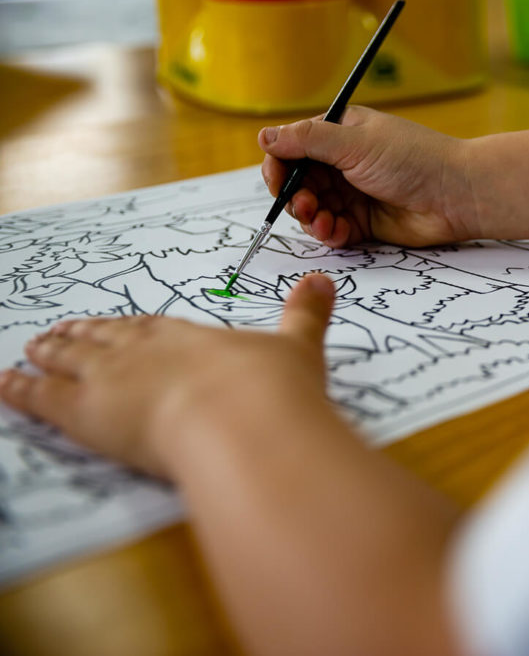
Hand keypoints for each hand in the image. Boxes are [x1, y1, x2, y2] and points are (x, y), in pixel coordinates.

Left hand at [0, 274, 338, 478]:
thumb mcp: (297, 347)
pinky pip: (40, 397)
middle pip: (105, 339)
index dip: (130, 328)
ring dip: (49, 354)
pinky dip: (19, 390)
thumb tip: (323, 280)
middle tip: (60, 332)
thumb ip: (305, 315)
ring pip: (69, 360)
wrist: (240, 421)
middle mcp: (143, 350)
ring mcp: (110, 377)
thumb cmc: (270, 389)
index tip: (116, 326)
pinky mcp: (84, 412)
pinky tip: (4, 384)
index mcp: (188, 336)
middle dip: (82, 336)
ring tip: (32, 348)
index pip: (150, 328)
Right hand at [260, 106, 479, 247]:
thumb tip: (264, 136)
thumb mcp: (355, 142)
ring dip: (310, 218)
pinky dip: (330, 233)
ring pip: (313, 209)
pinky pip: (333, 229)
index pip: (293, 147)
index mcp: (340, 133)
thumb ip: (308, 140)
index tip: (276, 180)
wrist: (456, 195)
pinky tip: (338, 232)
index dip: (279, 164)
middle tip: (303, 205)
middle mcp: (343, 162)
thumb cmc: (412, 159)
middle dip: (293, 196)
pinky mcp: (364, 222)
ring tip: (323, 222)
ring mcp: (353, 193)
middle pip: (298, 182)